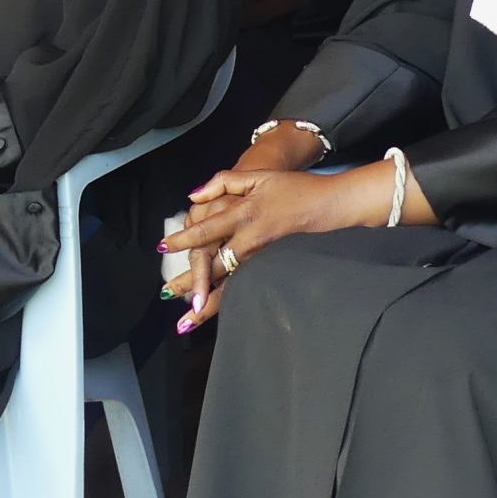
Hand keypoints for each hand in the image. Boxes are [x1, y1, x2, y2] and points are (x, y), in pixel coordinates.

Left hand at [159, 164, 393, 327]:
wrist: (332, 203)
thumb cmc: (294, 188)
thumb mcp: (258, 176)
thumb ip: (224, 182)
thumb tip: (193, 195)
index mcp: (244, 214)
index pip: (207, 229)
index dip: (184, 239)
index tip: (163, 248)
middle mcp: (251, 238)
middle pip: (216, 265)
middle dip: (192, 284)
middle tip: (168, 296)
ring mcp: (264, 256)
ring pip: (232, 283)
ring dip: (209, 302)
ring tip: (189, 320)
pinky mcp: (275, 266)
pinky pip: (249, 286)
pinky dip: (232, 301)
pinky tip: (218, 313)